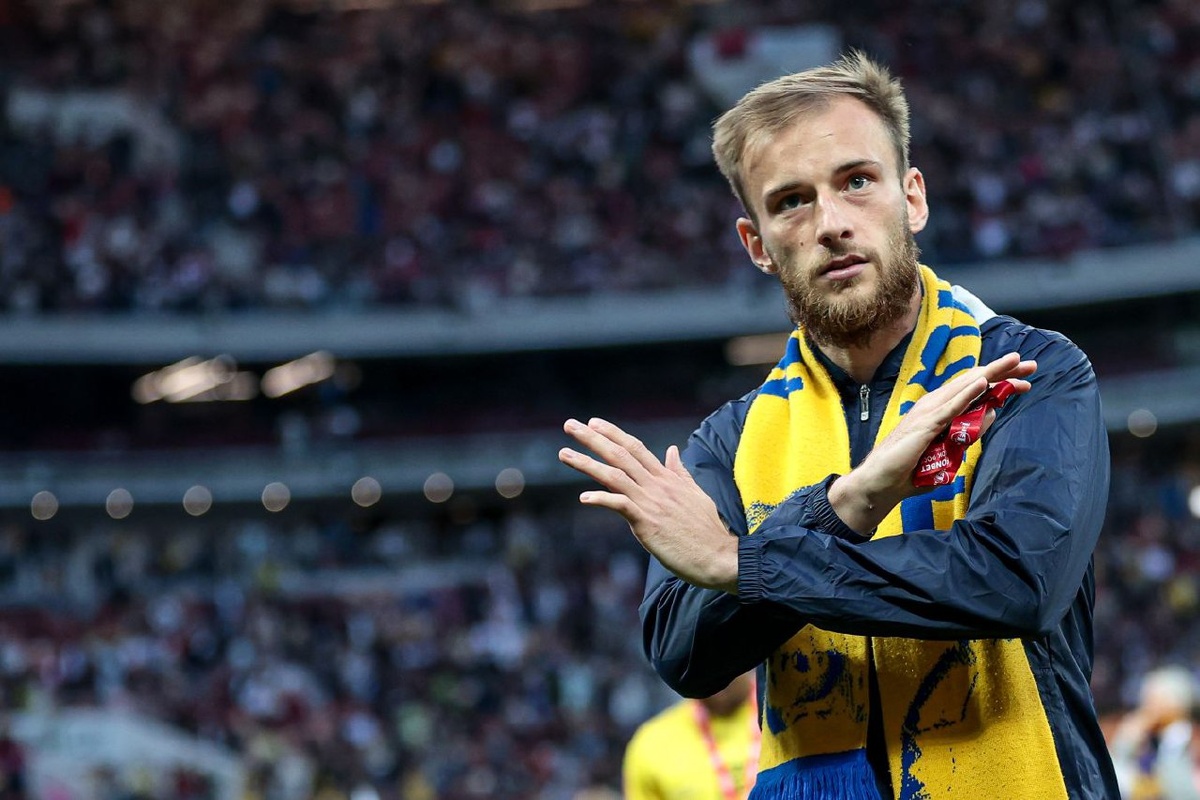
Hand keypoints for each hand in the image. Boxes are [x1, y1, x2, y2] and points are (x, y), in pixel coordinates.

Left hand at [557, 417, 738, 592]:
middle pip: (620, 455)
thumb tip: (672, 450)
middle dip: (592, 439)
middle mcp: (657, 485)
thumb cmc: (706, 530)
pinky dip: (601, 499)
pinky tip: (584, 498)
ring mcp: (651, 502)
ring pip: (614, 475)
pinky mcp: (648, 523)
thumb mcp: (696, 494)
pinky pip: (620, 505)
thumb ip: (679, 472)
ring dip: (586, 464)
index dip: (613, 433)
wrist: (719, 556)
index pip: (636, 448)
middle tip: (569, 425)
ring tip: (564, 454)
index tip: (593, 422)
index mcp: (667, 478)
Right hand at [829, 352, 1036, 533]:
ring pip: (964, 388)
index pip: (973, 390)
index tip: (1024, 382)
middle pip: (973, 382)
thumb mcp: (949, 452)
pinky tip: (982, 383)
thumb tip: (991, 413)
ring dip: (990, 374)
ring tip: (1013, 363)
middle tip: (1030, 365)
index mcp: (940, 410)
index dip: (999, 382)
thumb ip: (968, 433)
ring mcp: (928, 412)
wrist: (881, 483)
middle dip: (1003, 372)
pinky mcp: (924, 425)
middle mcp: (934, 405)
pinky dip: (966, 393)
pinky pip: (950, 407)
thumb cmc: (911, 470)